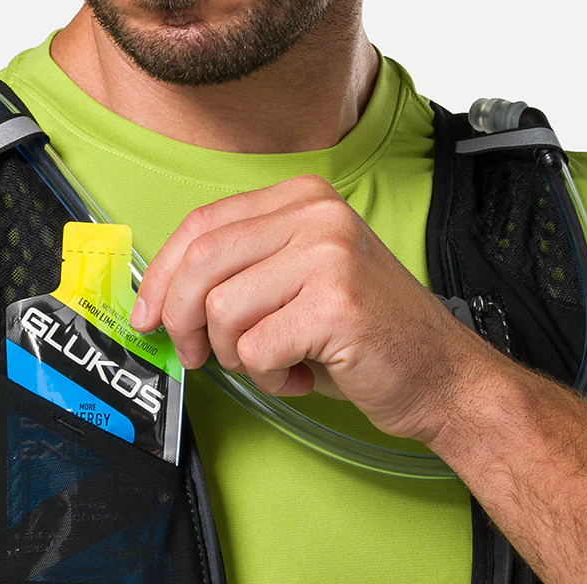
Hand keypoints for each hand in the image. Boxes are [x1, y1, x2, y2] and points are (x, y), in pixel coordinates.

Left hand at [129, 174, 491, 444]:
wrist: (439, 375)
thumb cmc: (363, 337)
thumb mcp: (298, 284)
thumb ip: (241, 273)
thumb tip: (163, 299)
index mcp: (302, 200)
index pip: (202, 225)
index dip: (161, 277)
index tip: (146, 316)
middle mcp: (316, 216)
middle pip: (202, 262)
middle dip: (182, 321)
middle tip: (197, 355)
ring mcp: (329, 255)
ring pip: (223, 311)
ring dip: (236, 356)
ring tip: (275, 364)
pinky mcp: (336, 304)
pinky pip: (257, 350)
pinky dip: (269, 380)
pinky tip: (301, 378)